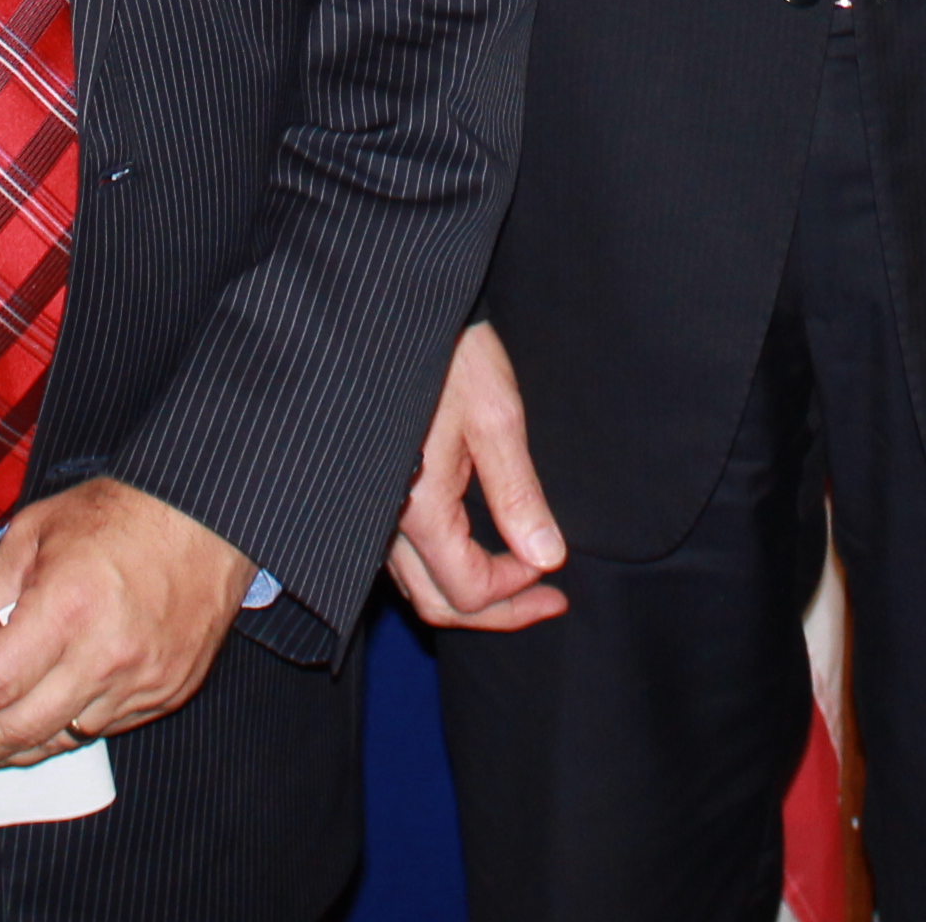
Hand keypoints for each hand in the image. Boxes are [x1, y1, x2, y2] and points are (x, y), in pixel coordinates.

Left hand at [0, 480, 249, 767]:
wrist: (205, 516)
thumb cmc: (122, 513)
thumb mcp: (37, 530)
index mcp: (67, 609)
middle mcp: (106, 655)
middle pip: (23, 729)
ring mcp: (141, 680)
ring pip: (62, 739)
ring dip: (15, 748)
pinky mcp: (167, 691)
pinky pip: (103, 728)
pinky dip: (65, 731)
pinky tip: (41, 722)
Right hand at [386, 322, 569, 632]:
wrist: (399, 316)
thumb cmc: (453, 357)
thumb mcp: (497, 420)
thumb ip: (519, 496)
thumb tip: (547, 558)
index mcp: (417, 508)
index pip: (468, 589)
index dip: (517, 593)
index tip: (554, 575)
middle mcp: (383, 522)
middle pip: (438, 602)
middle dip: (497, 610)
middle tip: (548, 599)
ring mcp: (372, 512)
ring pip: (418, 584)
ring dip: (469, 593)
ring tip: (521, 579)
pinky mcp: (372, 496)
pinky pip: (404, 558)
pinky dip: (444, 568)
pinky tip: (478, 551)